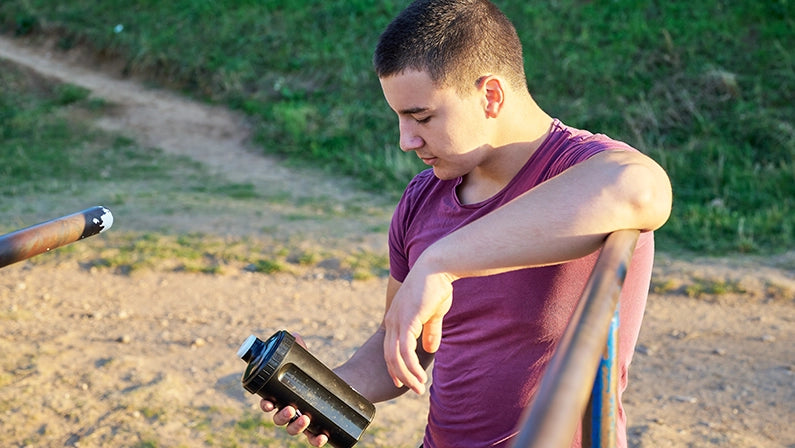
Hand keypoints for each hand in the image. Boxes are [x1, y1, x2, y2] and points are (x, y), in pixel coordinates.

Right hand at [258, 334, 328, 446]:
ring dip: (297, 427)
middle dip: (282, 416)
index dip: (266, 405)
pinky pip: (314, 439)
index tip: (268, 403)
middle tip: (291, 409)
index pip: (269, 404)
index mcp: (283, 398)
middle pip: (280, 419)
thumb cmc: (318, 376)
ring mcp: (304, 423)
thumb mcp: (309, 364)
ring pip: (294, 430)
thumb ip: (301, 350)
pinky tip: (322, 437)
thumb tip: (295, 335)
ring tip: (306, 418)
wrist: (342, 387)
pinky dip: (316, 440)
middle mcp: (291, 413)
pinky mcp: (319, 428)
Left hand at [383, 263, 454, 393]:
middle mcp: (391, 321)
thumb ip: (430, 331)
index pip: (389, 348)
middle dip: (401, 375)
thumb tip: (430, 348)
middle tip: (414, 389)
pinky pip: (405, 351)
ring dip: (407, 375)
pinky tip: (420, 376)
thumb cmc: (436, 287)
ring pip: (396, 358)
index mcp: (394, 318)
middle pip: (389, 357)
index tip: (404, 380)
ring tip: (419, 387)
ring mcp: (397, 321)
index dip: (396, 366)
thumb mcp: (433, 314)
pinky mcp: (407, 321)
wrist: (437, 268)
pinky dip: (411, 367)